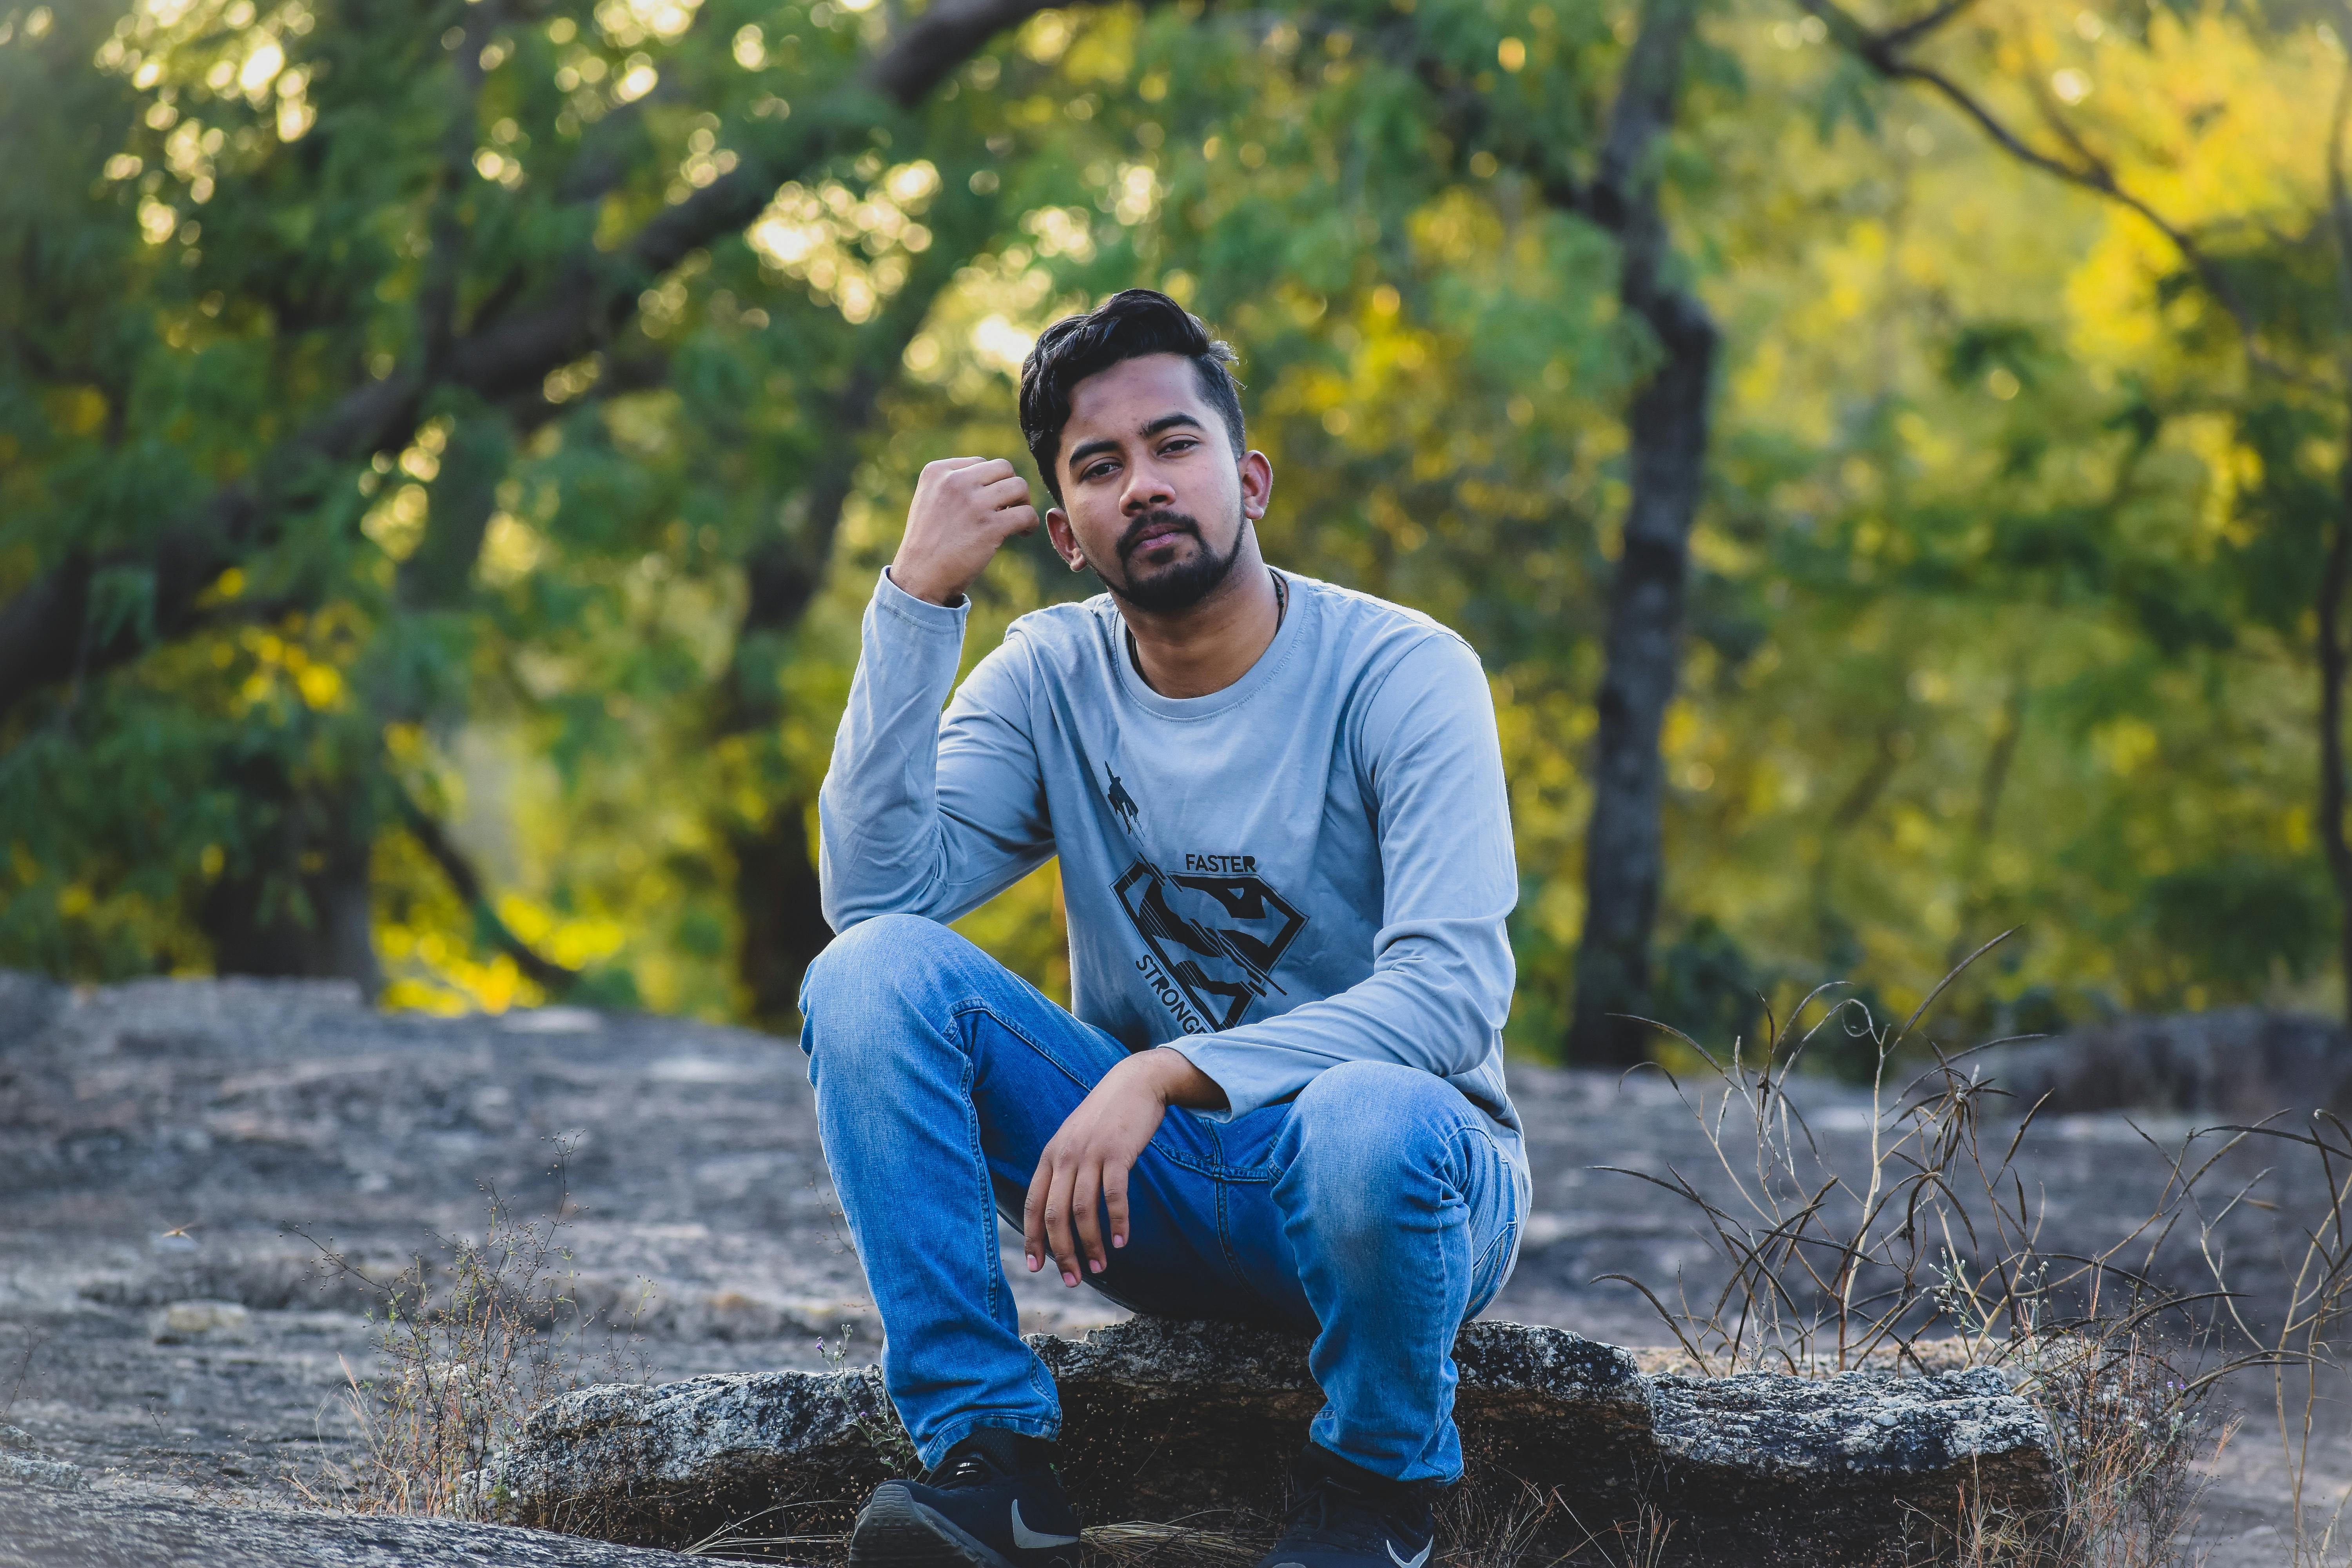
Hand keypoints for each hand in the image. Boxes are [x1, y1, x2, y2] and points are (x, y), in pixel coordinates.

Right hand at [890, 457, 1039, 605]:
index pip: (980, 463)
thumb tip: (995, 483)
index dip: (990, 483)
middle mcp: (955, 482)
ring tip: (1016, 520)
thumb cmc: (928, 543)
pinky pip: (1026, 513)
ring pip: (1019, 486)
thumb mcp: (930, 500)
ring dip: (1024, 502)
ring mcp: (973, 503)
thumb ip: (954, 484)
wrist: (919, 577)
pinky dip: (1030, 523)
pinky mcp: (990, 526)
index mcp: (937, 471)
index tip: (987, 503)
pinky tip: (1023, 532)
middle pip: (1004, 468)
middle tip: (1009, 507)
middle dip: (1010, 486)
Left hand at [1023, 1048, 1221, 1285]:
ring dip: (1091, 1244)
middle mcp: (1065, 1156)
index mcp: (1051, 1156)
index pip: (1034, 1204)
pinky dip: (1117, 1222)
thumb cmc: (1106, 1118)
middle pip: (1056, 1215)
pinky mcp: (1117, 1153)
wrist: (1135, 1082)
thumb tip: (1061, 1210)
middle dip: (1063, 1252)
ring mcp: (1090, 1153)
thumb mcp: (1075, 1139)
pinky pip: (1114, 1196)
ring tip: (1099, 1267)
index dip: (1034, 1238)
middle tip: (1073, 1278)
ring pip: (1083, 1210)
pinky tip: (1121, 1241)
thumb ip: (1065, 1169)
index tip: (1037, 1267)